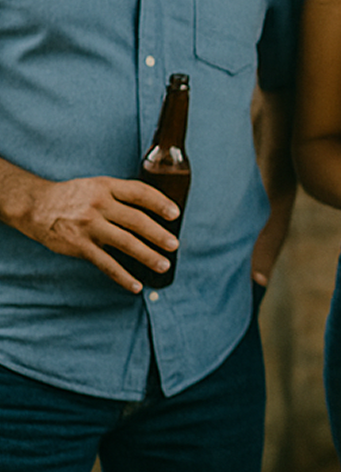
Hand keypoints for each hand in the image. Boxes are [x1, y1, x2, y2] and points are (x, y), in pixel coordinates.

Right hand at [15, 176, 177, 292]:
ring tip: (164, 265)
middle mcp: (99, 205)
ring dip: (147, 256)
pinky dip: (123, 276)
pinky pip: (106, 263)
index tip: (175, 214)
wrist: (35, 206)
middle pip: (136, 220)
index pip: (139, 192)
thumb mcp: (97, 186)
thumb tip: (155, 211)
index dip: (160, 203)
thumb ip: (121, 195)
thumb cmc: (74, 197)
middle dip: (159, 234)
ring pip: (125, 243)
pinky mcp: (79, 245)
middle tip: (174, 245)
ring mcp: (89, 226)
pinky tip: (136, 285)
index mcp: (107, 187)